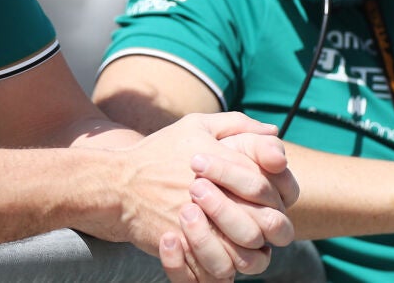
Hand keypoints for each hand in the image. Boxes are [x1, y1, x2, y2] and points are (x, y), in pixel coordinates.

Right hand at [115, 112, 292, 281]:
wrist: (118, 184)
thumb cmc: (160, 153)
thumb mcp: (196, 126)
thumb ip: (238, 125)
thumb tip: (274, 132)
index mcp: (222, 163)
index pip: (267, 185)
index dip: (275, 194)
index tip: (262, 197)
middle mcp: (214, 194)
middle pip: (265, 222)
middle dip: (266, 224)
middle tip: (254, 220)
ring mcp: (199, 225)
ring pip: (247, 253)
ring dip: (249, 249)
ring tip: (237, 239)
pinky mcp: (185, 248)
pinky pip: (218, 271)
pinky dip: (225, 267)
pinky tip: (220, 251)